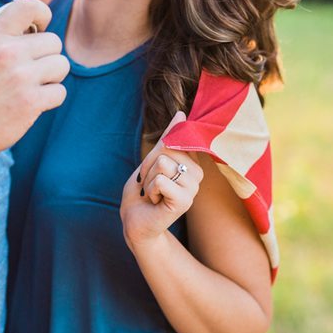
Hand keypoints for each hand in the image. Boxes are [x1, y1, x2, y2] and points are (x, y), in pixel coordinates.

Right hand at [0, 0, 69, 160]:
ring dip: (52, 78)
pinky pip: (60, 92)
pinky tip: (32, 104)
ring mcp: (20, 77)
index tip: (37, 32)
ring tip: (31, 87)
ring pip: (62, 65)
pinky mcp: (31, 101)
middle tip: (28, 73)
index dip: (42, 17)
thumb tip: (38, 26)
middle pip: (54, 42)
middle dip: (46, 58)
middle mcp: (7, 52)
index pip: (30, 5)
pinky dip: (50, 100)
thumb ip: (4, 34)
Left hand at [121, 111, 203, 247]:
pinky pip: (161, 180)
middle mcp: (198, 174)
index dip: (156, 152)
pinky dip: (150, 190)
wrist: (135, 219)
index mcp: (193, 162)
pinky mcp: (185, 201)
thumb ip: (168, 139)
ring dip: (149, 179)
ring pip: (163, 164)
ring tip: (153, 192)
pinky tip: (155, 201)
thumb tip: (181, 113)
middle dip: (149, 166)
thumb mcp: (152, 159)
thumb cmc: (143, 190)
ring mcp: (193, 188)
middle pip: (166, 150)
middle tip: (151, 184)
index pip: (175, 138)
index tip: (155, 169)